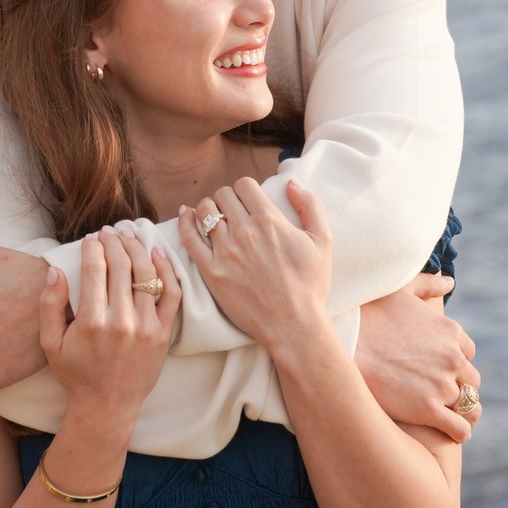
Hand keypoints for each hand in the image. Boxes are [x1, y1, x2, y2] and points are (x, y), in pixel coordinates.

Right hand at [40, 229, 178, 419]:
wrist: (107, 407)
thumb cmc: (76, 374)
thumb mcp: (50, 343)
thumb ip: (49, 305)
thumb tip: (55, 269)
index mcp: (91, 322)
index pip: (94, 269)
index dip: (93, 247)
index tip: (91, 239)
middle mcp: (121, 322)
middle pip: (121, 265)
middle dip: (114, 241)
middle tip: (109, 231)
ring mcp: (146, 328)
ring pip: (146, 274)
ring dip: (138, 248)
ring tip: (130, 234)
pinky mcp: (164, 334)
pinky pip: (171, 294)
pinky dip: (166, 270)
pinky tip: (157, 253)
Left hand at [177, 177, 332, 356]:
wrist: (293, 325)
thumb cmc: (310, 285)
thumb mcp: (323, 241)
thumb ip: (310, 205)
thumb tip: (290, 183)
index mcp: (270, 220)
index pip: (244, 185)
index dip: (245, 189)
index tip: (247, 201)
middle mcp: (245, 231)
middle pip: (222, 195)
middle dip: (227, 198)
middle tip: (231, 211)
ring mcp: (225, 252)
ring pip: (203, 212)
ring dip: (208, 209)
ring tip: (214, 218)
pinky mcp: (211, 272)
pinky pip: (189, 238)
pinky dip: (185, 223)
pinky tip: (186, 217)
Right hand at [357, 272, 482, 441]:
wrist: (343, 343)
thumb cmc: (367, 313)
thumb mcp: (400, 289)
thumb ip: (427, 284)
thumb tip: (450, 281)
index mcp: (450, 331)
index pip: (467, 353)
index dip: (456, 363)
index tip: (444, 371)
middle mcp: (452, 358)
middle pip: (471, 380)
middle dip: (461, 388)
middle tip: (447, 397)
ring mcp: (442, 385)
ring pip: (469, 405)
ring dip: (466, 413)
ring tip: (459, 420)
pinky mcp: (428, 410)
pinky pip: (458, 427)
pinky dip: (460, 432)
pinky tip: (455, 434)